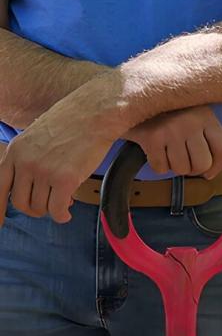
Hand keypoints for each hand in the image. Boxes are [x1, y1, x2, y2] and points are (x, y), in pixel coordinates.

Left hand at [0, 106, 114, 224]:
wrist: (97, 112)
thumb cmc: (75, 119)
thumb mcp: (39, 134)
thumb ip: (28, 156)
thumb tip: (30, 184)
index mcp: (17, 149)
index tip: (1, 223)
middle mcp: (26, 161)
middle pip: (20, 202)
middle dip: (35, 207)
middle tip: (48, 203)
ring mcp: (44, 170)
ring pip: (40, 207)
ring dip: (52, 208)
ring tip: (64, 199)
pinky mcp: (64, 179)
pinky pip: (57, 210)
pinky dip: (62, 215)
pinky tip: (68, 211)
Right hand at [125, 105, 221, 178]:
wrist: (133, 99)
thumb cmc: (167, 111)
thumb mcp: (193, 114)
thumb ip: (205, 134)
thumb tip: (212, 168)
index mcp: (206, 115)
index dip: (217, 166)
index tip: (209, 172)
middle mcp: (191, 122)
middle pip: (203, 164)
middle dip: (193, 169)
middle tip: (185, 160)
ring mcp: (171, 130)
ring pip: (182, 169)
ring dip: (174, 166)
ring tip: (169, 151)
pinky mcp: (152, 138)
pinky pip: (161, 169)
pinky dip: (158, 164)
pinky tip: (156, 150)